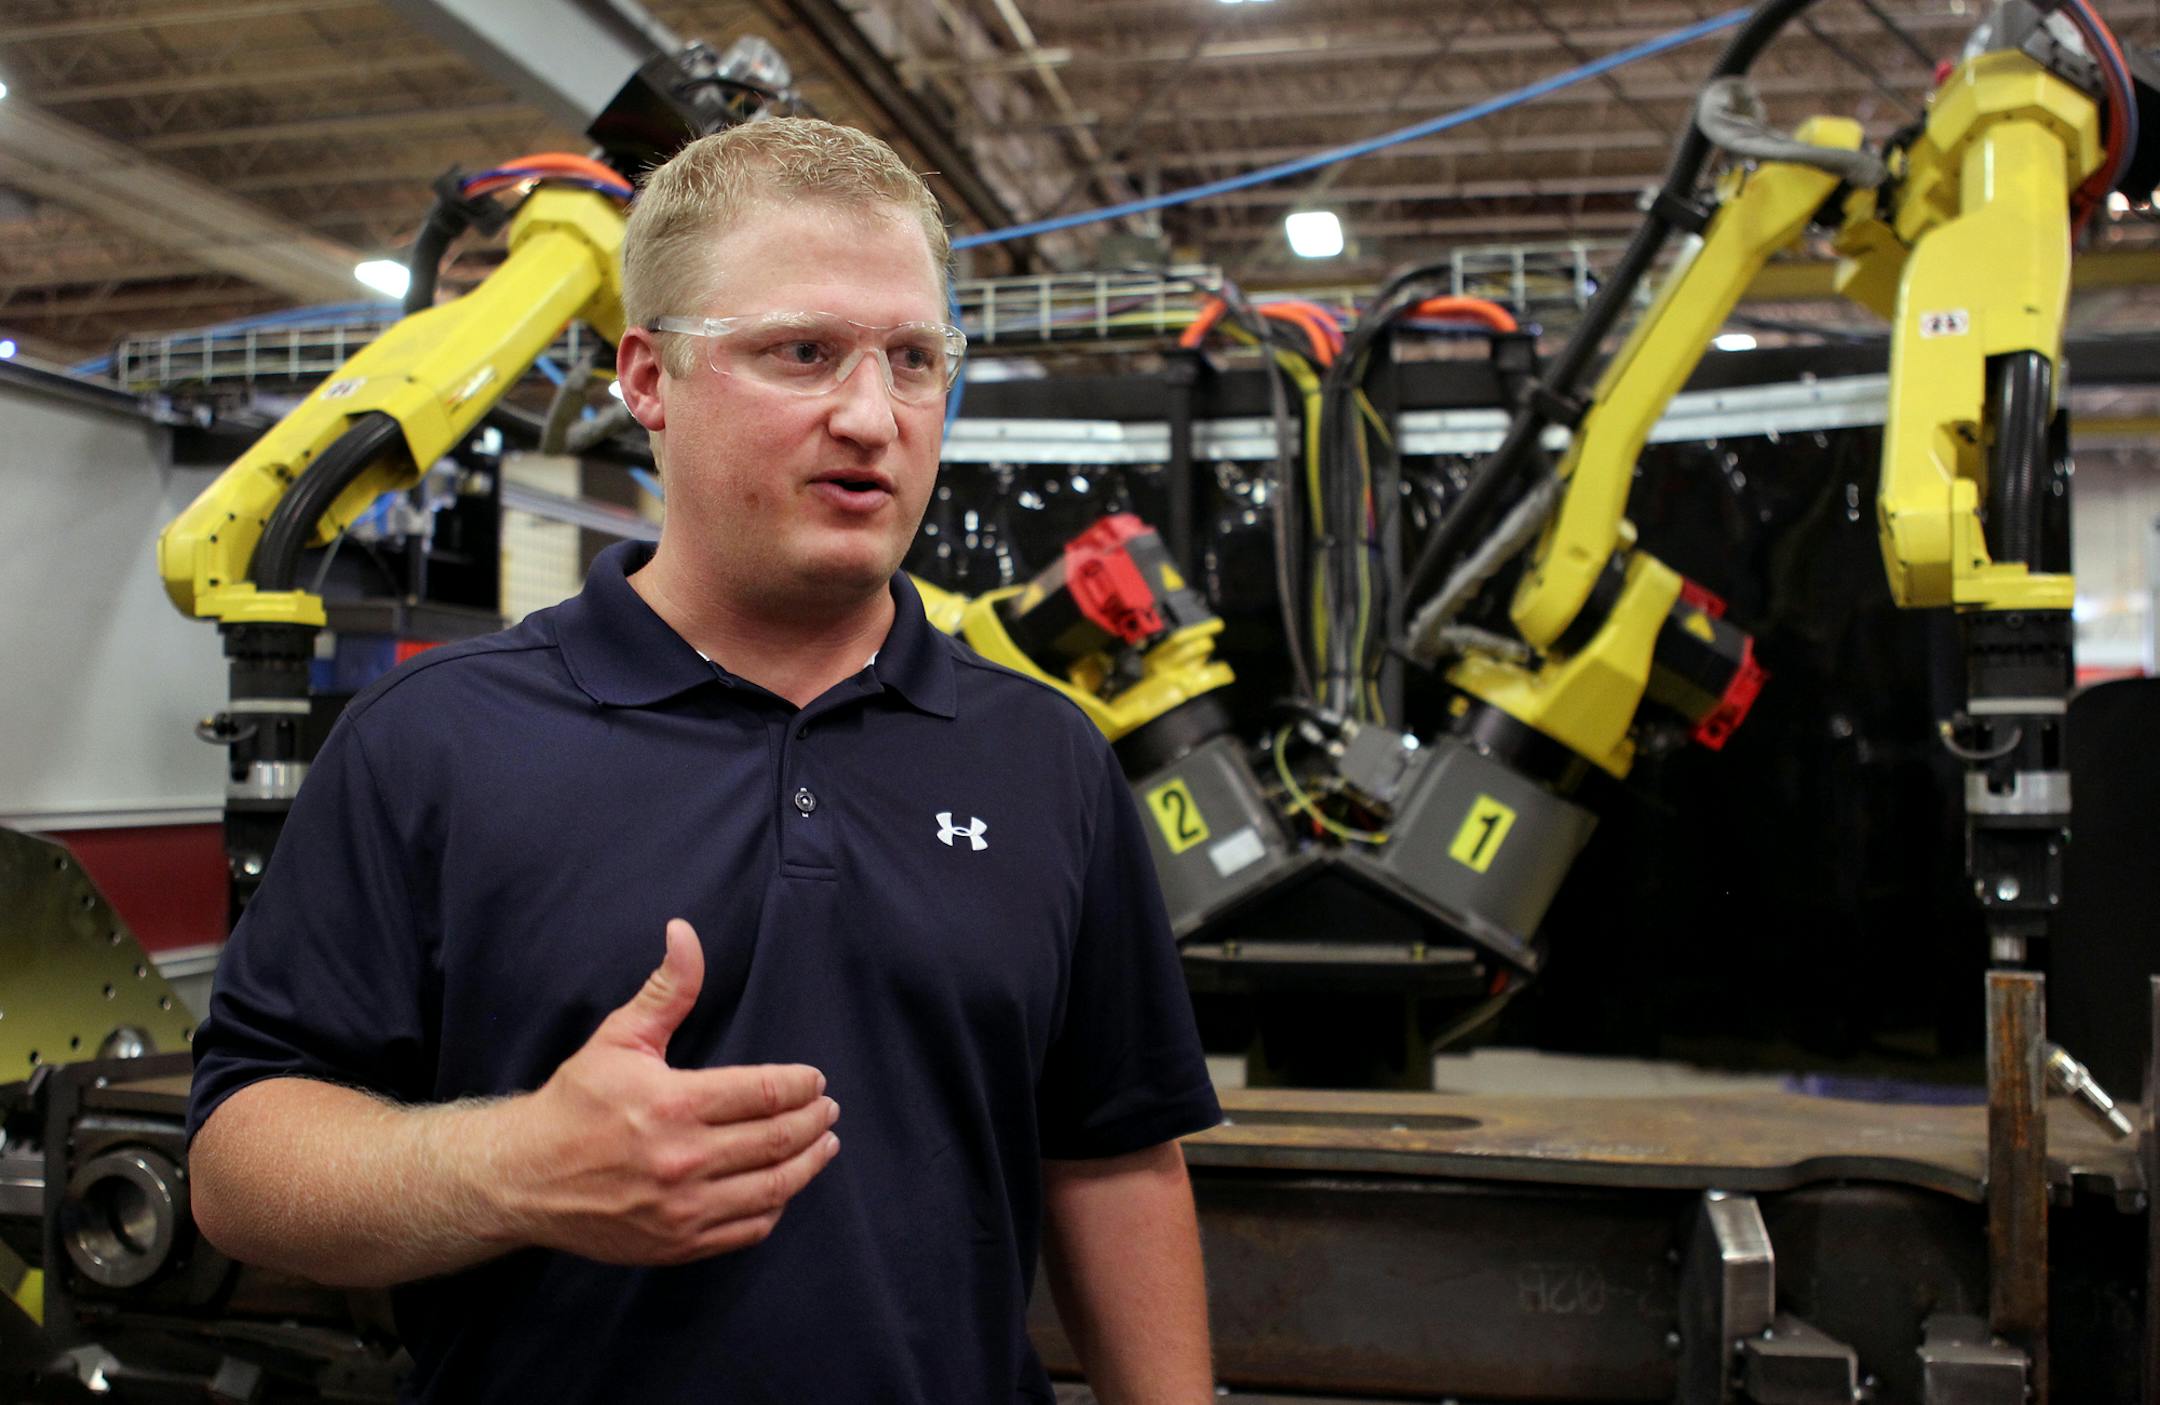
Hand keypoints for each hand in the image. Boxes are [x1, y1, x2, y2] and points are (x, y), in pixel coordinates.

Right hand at [489, 919, 839, 1264]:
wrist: (522, 1178)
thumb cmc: (575, 1102)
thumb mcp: (619, 1037)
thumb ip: (667, 988)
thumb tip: (686, 932)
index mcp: (674, 1105)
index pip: (765, 1093)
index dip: (801, 1085)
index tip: (815, 1080)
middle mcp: (683, 1160)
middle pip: (778, 1140)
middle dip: (815, 1121)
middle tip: (829, 1110)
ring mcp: (682, 1209)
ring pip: (773, 1188)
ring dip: (809, 1164)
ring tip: (824, 1144)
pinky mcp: (677, 1245)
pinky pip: (748, 1229)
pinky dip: (776, 1206)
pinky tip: (785, 1185)